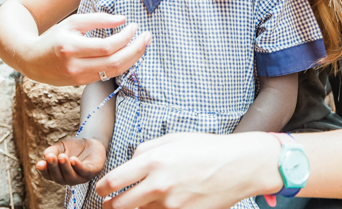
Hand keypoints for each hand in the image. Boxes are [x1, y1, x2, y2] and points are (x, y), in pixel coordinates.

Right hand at [23, 15, 150, 85]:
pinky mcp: (82, 84)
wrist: (32, 61)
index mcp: (71, 48)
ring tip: (143, 45)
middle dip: (135, 50)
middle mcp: (75, 66)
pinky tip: (129, 54)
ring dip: (132, 59)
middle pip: (114, 63)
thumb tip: (123, 20)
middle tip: (147, 37)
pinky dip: (122, 65)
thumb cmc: (54, 38)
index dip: (125, 37)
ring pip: (114, 72)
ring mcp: (79, 78)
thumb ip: (98, 19)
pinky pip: (108, 76)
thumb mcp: (73, 23)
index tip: (135, 26)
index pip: (107, 46)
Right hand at [37, 137, 106, 184]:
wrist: (91, 143)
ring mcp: (81, 177)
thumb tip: (45, 155)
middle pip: (59, 177)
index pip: (49, 175)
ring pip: (71, 177)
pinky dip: (78, 167)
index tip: (39, 163)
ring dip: (65, 168)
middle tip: (50, 157)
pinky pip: (85, 172)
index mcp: (59, 174)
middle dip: (54, 167)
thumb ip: (53, 151)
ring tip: (62, 156)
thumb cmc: (74, 148)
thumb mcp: (61, 147)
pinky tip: (73, 160)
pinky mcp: (93, 172)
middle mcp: (68, 178)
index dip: (44, 171)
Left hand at [95, 132, 281, 208]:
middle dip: (112, 206)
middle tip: (109, 204)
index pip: (114, 181)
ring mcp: (172, 204)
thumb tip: (127, 164)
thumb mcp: (172, 139)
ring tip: (138, 201)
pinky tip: (160, 204)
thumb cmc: (206, 149)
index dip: (102, 189)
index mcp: (153, 161)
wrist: (239, 165)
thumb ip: (144, 151)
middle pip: (121, 206)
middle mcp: (159, 184)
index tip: (101, 190)